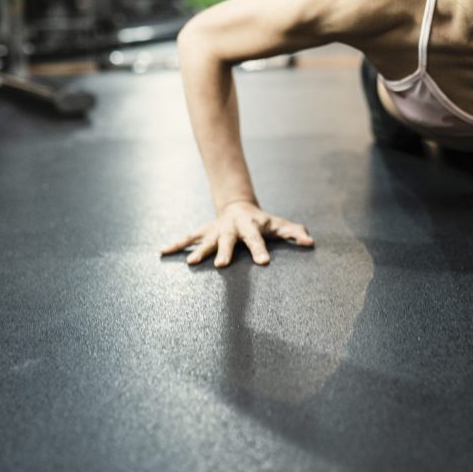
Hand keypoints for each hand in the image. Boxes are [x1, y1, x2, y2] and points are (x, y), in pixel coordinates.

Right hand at [159, 201, 314, 267]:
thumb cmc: (262, 221)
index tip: (264, 263)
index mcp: (250, 227)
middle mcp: (230, 228)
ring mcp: (215, 230)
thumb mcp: (278, 224)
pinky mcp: (203, 232)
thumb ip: (294, 232)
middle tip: (220, 265)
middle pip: (227, 240)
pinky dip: (175, 244)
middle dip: (223, 252)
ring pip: (204, 240)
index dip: (261, 250)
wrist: (238, 206)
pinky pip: (187, 238)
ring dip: (197, 251)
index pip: (257, 239)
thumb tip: (310, 241)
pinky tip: (162, 252)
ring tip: (190, 263)